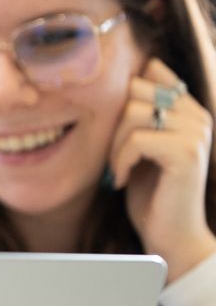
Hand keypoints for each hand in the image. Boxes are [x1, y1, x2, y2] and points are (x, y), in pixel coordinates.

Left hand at [110, 59, 215, 279]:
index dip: (124, 94)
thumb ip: (136, 115)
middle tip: (114, 155)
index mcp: (188, 109)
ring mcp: (195, 131)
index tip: (116, 129)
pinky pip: (137, 139)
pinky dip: (120, 161)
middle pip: (137, 87)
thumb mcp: (141, 147)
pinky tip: (122, 181)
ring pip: (134, 111)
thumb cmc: (151, 193)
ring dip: (115, 143)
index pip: (152, 69)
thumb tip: (108, 83)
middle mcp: (197, 115)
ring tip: (117, 168)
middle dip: (114, 121)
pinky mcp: (187, 152)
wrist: (172, 237)